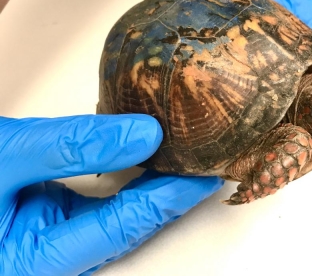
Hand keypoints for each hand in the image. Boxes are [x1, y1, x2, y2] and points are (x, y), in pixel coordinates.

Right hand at [0, 115, 223, 274]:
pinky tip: (141, 158)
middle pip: (125, 227)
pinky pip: (97, 203)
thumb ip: (73, 145)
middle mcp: (46, 257)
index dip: (167, 200)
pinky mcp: (47, 217)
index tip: (204, 176)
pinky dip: (122, 179)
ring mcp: (47, 238)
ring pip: (114, 216)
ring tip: (182, 159)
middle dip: (166, 196)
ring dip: (148, 187)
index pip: (121, 229)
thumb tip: (143, 135)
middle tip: (204, 166)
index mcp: (32, 263)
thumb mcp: (4, 155)